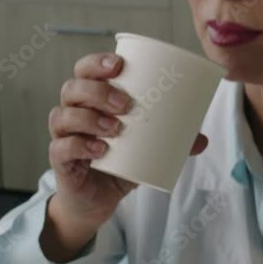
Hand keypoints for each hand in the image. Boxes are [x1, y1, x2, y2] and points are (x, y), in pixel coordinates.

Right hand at [42, 52, 208, 260]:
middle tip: (125, 103)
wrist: (97, 200)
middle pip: (72, 88)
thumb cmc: (118, 163)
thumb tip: (203, 139)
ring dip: (89, 117)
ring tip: (116, 128)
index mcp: (90, 100)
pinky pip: (60, 147)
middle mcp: (72, 112)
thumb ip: (172, 142)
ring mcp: (63, 136)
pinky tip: (100, 149)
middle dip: (98, 90)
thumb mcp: (146, 149)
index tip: (119, 65)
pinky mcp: (60, 161)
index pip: (84, 70)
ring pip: (63, 115)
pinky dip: (79, 145)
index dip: (96, 63)